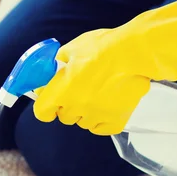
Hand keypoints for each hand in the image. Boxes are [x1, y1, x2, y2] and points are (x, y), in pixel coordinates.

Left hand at [33, 0, 176, 134]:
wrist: (134, 53)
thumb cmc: (102, 47)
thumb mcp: (72, 49)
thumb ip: (57, 64)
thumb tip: (50, 70)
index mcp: (61, 91)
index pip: (42, 112)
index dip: (45, 106)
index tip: (50, 99)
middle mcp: (75, 108)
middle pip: (64, 117)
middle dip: (67, 105)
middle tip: (79, 90)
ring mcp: (95, 116)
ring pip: (83, 122)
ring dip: (86, 112)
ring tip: (98, 93)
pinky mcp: (115, 121)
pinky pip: (101, 128)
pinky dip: (102, 119)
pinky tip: (107, 105)